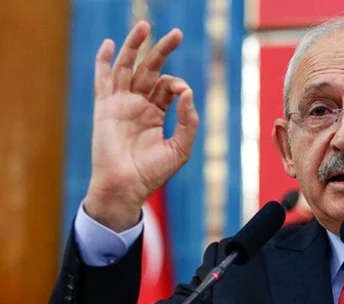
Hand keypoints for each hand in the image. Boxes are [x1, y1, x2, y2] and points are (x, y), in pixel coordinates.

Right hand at [84, 21, 198, 231]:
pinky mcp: (105, 108)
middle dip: (162, 51)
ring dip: (135, 46)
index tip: (182, 93)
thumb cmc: (152, 173)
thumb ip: (188, 121)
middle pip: (150, 70)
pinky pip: (104, 80)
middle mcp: (138, 105)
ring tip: (145, 26)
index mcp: (156, 113)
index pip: (168, 87)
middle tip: (177, 33)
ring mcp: (120, 104)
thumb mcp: (180, 148)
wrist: (126, 187)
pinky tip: (109, 45)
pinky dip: (104, 62)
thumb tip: (188, 92)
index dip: (178, 84)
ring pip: (128, 67)